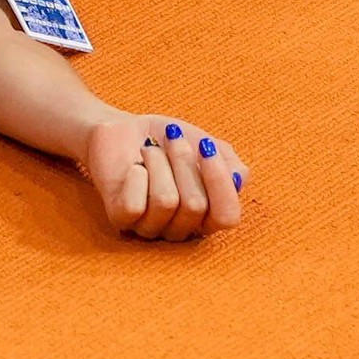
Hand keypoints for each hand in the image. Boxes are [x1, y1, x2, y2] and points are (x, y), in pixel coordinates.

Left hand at [81, 113, 244, 242]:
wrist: (124, 128)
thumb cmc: (168, 141)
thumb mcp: (206, 145)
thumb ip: (230, 164)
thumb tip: (237, 180)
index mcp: (207, 217)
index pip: (227, 218)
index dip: (220, 182)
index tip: (206, 146)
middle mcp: (181, 230)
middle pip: (196, 206)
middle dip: (183, 161)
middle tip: (172, 137)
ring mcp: (150, 227)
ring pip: (166, 202)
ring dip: (159, 163)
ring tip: (150, 150)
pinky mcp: (121, 219)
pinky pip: (135, 206)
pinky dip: (137, 176)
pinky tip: (134, 167)